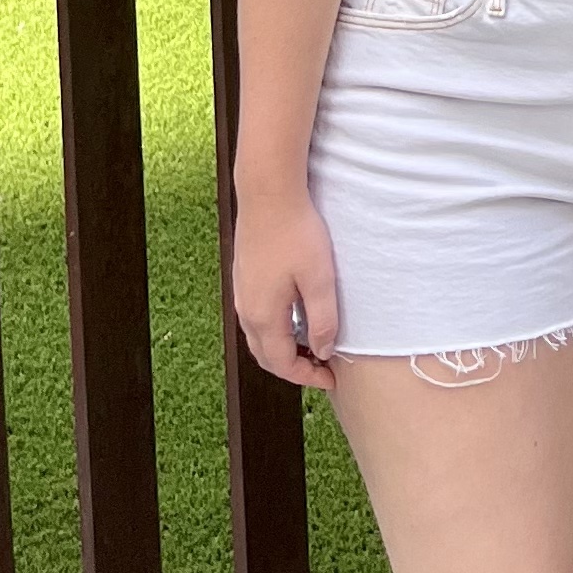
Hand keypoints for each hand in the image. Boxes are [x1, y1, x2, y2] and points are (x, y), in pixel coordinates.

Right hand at [233, 182, 340, 392]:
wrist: (268, 193)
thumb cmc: (297, 233)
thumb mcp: (319, 279)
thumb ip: (322, 320)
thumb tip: (322, 352)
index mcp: (263, 317)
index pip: (281, 364)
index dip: (306, 377)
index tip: (330, 379)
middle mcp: (246, 310)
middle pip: (266, 355)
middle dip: (293, 367)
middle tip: (322, 368)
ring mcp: (242, 293)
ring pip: (259, 336)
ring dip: (283, 348)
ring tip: (312, 345)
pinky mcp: (245, 277)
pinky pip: (257, 316)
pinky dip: (275, 329)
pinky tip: (295, 316)